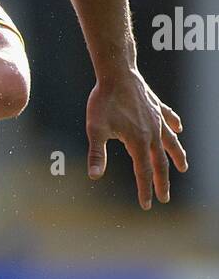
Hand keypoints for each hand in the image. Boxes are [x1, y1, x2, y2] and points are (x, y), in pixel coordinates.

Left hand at [86, 71, 186, 208]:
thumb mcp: (95, 129)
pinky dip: (175, 125)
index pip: (143, 172)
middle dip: (162, 182)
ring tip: (184, 167)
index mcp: (139, 141)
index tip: (146, 206)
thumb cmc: (103, 101)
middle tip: (165, 198)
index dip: (145, 190)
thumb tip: (94, 176)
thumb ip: (96, 153)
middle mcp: (153, 132)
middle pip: (160, 162)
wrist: (117, 73)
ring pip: (171, 142)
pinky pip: (169, 118)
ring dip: (177, 156)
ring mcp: (157, 119)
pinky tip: (179, 129)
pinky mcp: (156, 106)